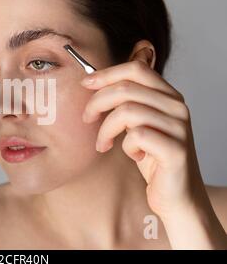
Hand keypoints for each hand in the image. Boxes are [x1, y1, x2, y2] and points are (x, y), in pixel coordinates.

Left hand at [80, 60, 226, 247]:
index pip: (136, 69)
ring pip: (127, 111)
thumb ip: (127, 100)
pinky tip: (133, 156)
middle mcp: (177, 107)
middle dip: (96, 103)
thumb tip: (95, 77)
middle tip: (86, 119)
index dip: (106, 74)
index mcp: (168, 95)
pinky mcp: (175, 150)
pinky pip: (136, 136)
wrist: (176, 195)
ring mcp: (179, 128)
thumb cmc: (152, 157)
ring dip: (106, 129)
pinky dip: (125, 147)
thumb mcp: (138, 122)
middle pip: (126, 89)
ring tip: (103, 144)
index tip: (85, 83)